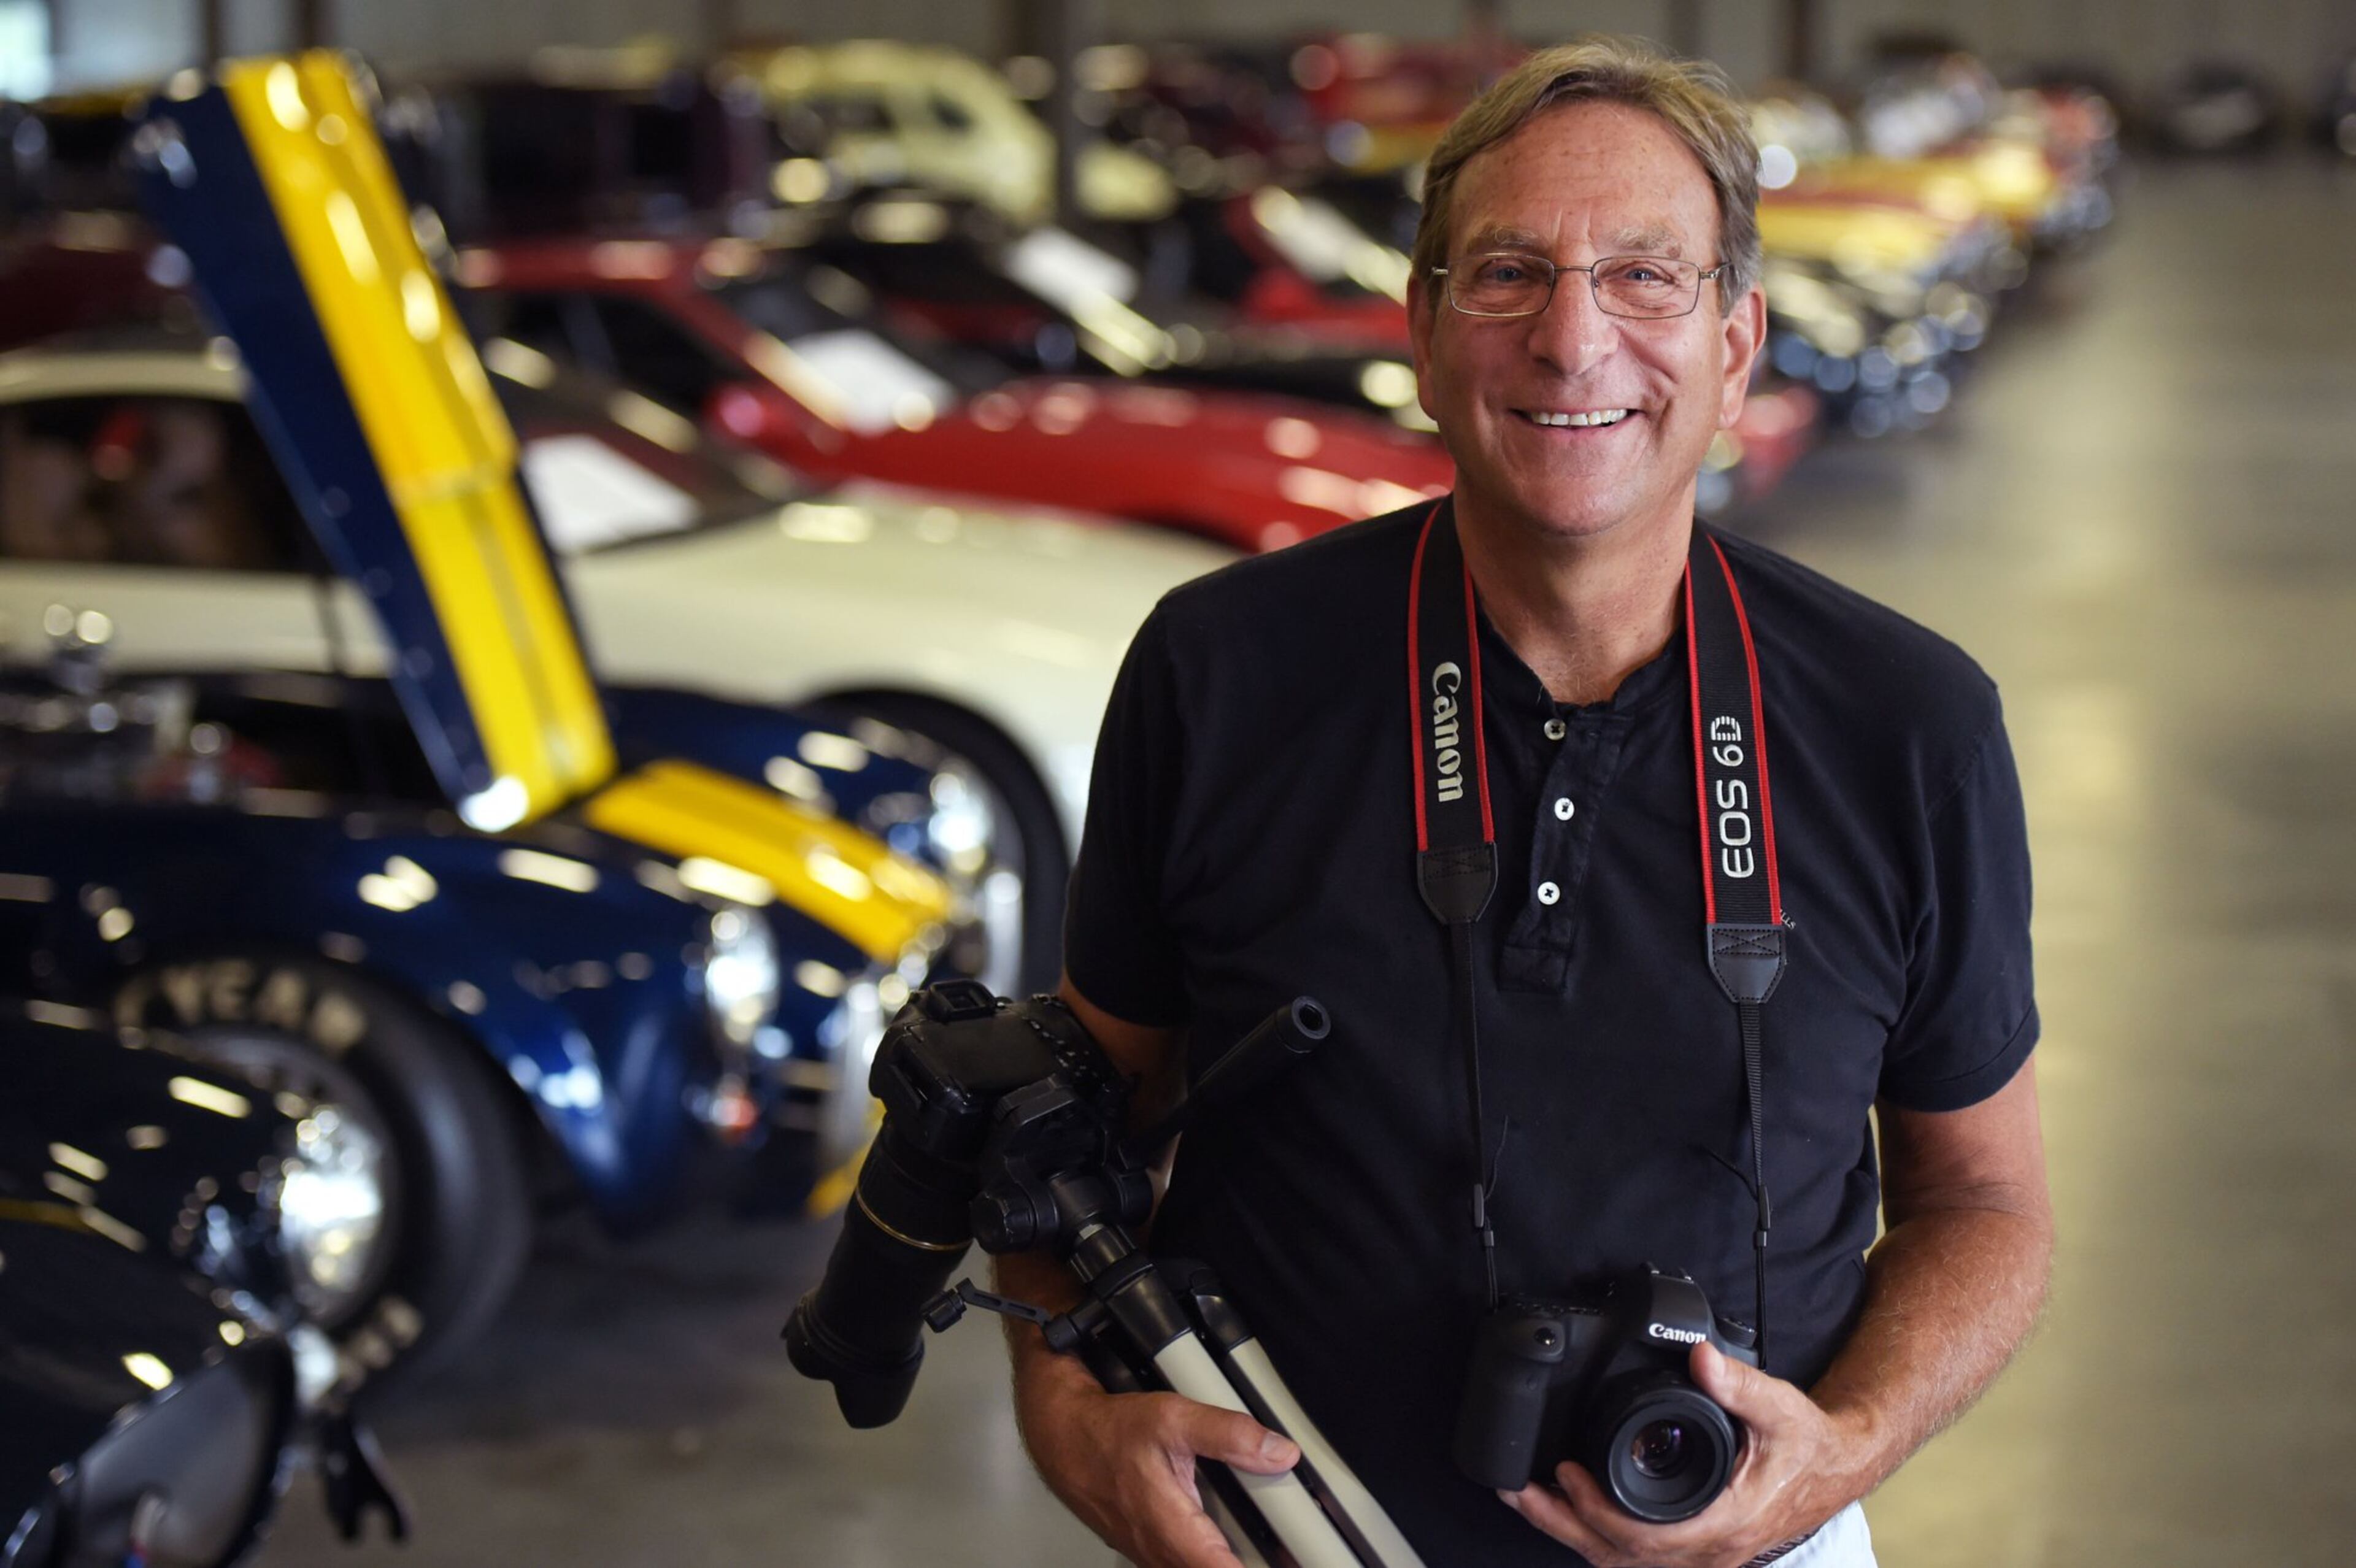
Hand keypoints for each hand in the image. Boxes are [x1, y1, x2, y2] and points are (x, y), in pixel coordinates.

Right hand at [1016, 1372, 1299, 1567]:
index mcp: (1173, 1530)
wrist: (1064, 1438)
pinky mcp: (1146, 1550)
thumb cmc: (1110, 1432)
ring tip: (1268, 1553)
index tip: (1291, 1563)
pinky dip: (1206, 1558)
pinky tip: (1223, 1545)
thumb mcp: (1173, 1419)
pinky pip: (1181, 1565)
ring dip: (1223, 1561)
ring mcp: (1151, 1556)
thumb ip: (1229, 1434)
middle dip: (1247, 1564)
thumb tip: (1279, 1453)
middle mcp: (1161, 1553)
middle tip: (1287, 1556)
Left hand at [1500, 1342, 1870, 1567]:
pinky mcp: (1694, 1550)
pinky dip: (1596, 1539)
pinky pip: (1636, 1558)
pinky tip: (1568, 1515)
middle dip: (1565, 1524)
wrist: (1834, 1468)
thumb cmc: (1807, 1445)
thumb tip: (1700, 1356)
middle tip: (1520, 1490)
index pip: (1650, 1535)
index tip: (1567, 1474)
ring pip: (1624, 1562)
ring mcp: (1701, 1556)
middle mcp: (1710, 1550)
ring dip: (1572, 1532)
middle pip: (1622, 1556)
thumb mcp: (1780, 1407)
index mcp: (1726, 1521)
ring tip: (1528, 1500)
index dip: (1600, 1511)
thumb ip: (1739, 1382)